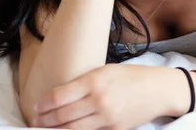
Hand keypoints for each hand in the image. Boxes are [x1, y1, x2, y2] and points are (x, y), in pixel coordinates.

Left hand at [31, 64, 170, 129]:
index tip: (37, 106)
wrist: (160, 90)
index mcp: (95, 80)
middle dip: (43, 121)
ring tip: (45, 129)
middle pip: (60, 116)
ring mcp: (107, 117)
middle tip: (36, 121)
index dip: (42, 104)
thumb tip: (57, 96)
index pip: (58, 97)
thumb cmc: (132, 76)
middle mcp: (99, 99)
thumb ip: (83, 82)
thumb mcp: (106, 71)